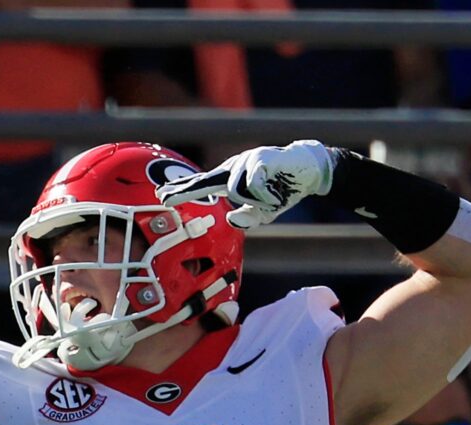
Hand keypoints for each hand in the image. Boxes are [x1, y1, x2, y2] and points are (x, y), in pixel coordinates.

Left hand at [156, 140, 339, 230]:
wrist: (309, 170)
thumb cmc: (283, 189)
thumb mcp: (264, 212)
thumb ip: (246, 218)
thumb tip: (229, 219)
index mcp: (232, 177)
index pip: (202, 183)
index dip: (182, 189)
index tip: (161, 195)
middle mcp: (234, 167)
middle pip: (204, 180)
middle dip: (184, 190)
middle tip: (162, 197)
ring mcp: (246, 161)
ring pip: (236, 191)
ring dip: (257, 201)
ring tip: (273, 196)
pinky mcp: (259, 158)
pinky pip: (253, 186)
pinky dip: (266, 197)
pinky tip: (277, 193)